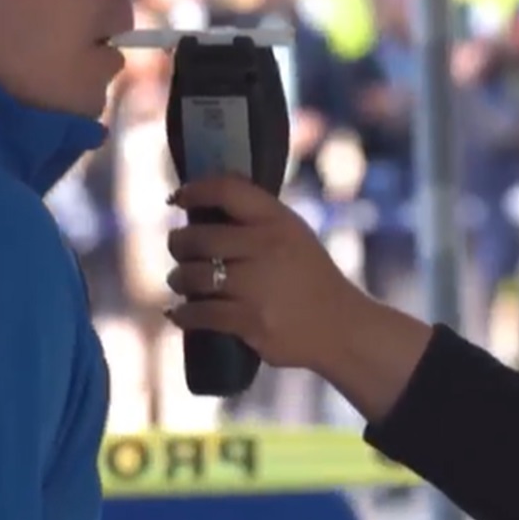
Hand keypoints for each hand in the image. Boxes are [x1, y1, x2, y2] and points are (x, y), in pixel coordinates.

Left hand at [164, 174, 434, 422]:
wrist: (342, 329)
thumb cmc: (310, 277)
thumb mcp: (293, 233)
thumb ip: (255, 214)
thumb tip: (203, 192)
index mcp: (277, 220)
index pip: (226, 190)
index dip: (194, 191)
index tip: (176, 199)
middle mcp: (266, 247)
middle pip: (197, 238)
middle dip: (178, 244)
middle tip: (178, 250)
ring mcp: (258, 286)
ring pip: (192, 277)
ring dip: (178, 280)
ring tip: (180, 282)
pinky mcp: (251, 321)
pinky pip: (199, 313)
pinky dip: (182, 314)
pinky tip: (178, 313)